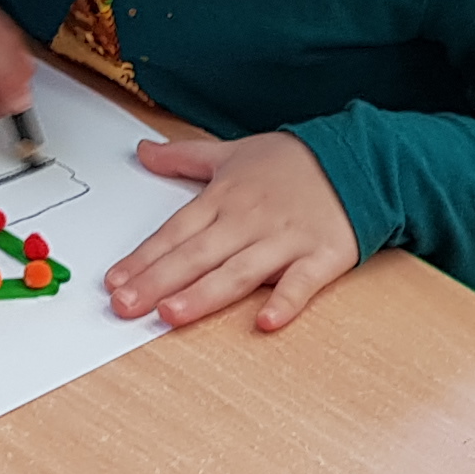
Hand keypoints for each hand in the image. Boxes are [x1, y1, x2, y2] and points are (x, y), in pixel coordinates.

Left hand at [105, 133, 357, 330]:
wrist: (359, 159)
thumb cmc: (294, 162)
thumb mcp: (234, 152)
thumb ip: (184, 156)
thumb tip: (142, 151)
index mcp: (226, 198)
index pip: (175, 231)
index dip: (144, 257)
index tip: (114, 281)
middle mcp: (250, 220)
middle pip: (197, 254)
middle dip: (158, 280)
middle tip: (125, 305)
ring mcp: (286, 240)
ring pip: (239, 272)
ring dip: (205, 294)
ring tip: (171, 313)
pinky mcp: (322, 256)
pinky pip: (302, 283)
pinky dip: (286, 301)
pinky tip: (265, 322)